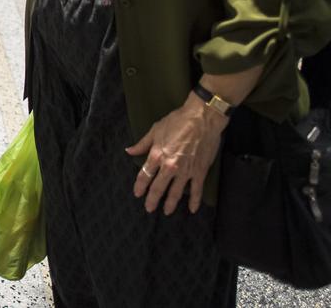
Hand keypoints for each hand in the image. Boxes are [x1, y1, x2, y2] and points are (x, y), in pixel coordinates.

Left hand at [125, 93, 227, 214]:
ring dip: (170, 204)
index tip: (137, 194)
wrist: (202, 119)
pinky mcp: (199, 172)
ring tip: (166, 212)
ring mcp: (185, 171)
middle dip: (152, 200)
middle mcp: (169, 166)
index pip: (145, 175)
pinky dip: (194, 201)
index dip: (140, 186)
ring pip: (176, 193)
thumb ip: (142, 144)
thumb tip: (129, 151)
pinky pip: (196, 190)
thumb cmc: (177, 121)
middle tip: (149, 208)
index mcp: (157, 155)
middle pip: (158, 188)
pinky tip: (191, 209)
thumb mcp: (155, 130)